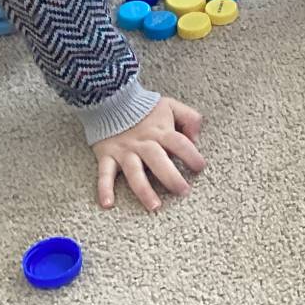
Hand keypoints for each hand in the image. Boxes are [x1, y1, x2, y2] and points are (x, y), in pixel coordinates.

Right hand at [94, 96, 204, 211]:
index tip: (200, 167)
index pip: (179, 143)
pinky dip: (104, 189)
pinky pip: (104, 174)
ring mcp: (124, 151)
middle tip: (183, 191)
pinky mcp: (107, 155)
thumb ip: (189, 118)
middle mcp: (143, 143)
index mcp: (160, 131)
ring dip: (144, 190)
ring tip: (154, 206)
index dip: (191, 154)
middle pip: (158, 160)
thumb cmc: (145, 107)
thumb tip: (196, 138)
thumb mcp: (171, 106)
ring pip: (134, 172)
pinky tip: (108, 204)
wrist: (111, 98)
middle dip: (171, 177)